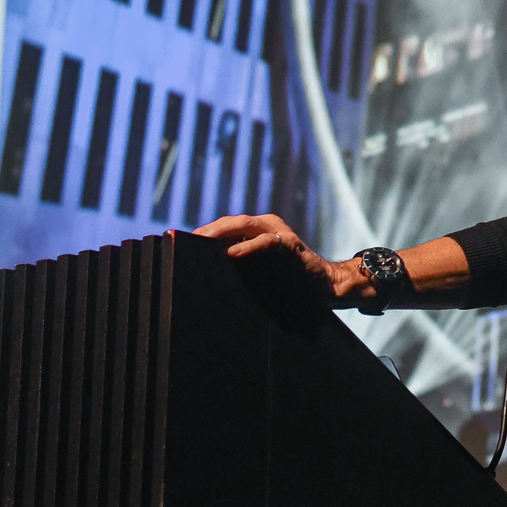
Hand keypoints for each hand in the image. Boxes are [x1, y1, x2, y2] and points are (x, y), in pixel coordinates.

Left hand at [193, 213, 368, 308]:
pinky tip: (231, 253)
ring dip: (221, 232)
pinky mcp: (291, 245)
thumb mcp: (261, 268)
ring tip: (202, 240)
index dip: (205, 232)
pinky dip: (247, 246)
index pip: (226, 226)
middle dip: (207, 230)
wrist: (325, 284)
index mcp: (259, 230)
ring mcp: (280, 233)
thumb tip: (207, 271)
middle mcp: (268, 226)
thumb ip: (241, 263)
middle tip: (185, 240)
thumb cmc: (291, 279)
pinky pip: (266, 241)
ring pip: (245, 224)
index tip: (181, 241)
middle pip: (231, 222)